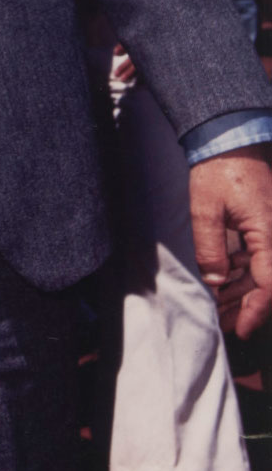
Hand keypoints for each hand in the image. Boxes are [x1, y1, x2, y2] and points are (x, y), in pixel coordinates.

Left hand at [189, 145, 271, 337]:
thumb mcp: (205, 209)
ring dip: (244, 292)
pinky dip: (243, 273)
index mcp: (269, 233)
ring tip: (220, 308)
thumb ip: (210, 247)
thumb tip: (215, 281)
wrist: (230, 142)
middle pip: (269, 283)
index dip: (256, 310)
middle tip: (225, 323)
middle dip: (247, 307)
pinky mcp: (266, 229)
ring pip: (264, 273)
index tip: (241, 328)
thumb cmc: (218, 170)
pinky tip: (224, 281)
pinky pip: (260, 258)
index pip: (270, 283)